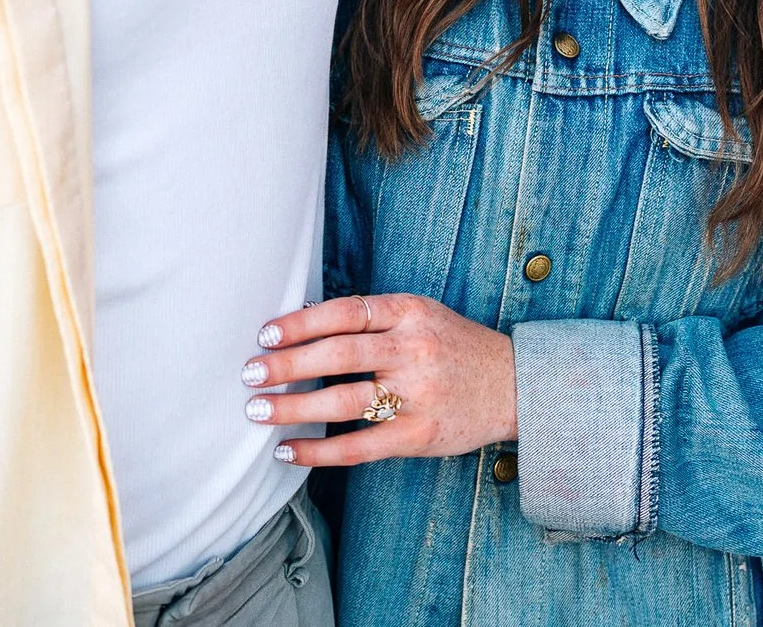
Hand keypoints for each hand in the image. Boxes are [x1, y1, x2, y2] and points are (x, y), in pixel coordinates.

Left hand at [245, 293, 515, 467]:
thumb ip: (374, 318)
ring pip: (344, 400)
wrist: (514, 385)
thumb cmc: (453, 346)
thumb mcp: (421, 315)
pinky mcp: (419, 434)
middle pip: (338, 354)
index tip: (265, 335)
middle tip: (248, 374)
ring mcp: (417, 394)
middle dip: (287, 365)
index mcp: (411, 312)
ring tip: (258, 412)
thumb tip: (302, 322)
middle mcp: (413, 349)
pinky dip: (319, 450)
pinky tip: (289, 451)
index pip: (346, 312)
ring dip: (293, 407)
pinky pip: (359, 446)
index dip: (301, 322)